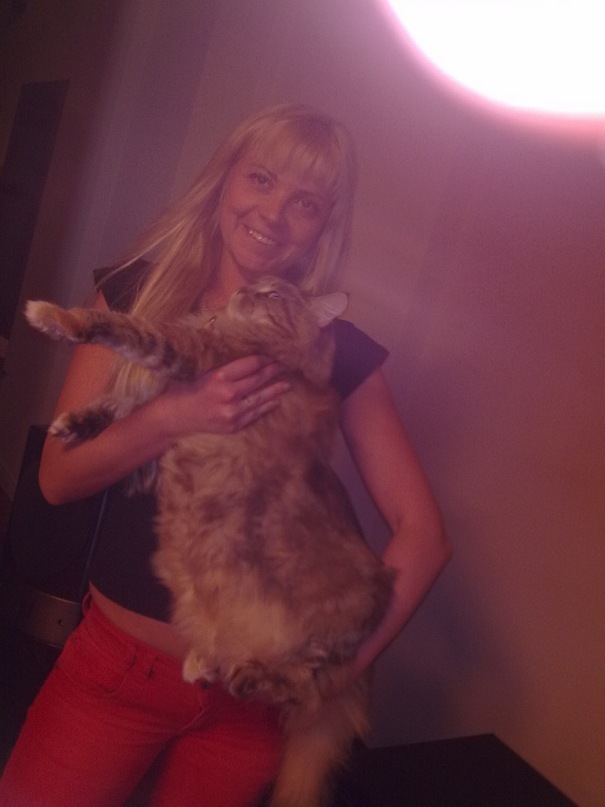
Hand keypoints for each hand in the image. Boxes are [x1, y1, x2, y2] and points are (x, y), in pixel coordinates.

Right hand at [155, 355, 289, 437]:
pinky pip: (254, 415)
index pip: (250, 365)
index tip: (272, 356)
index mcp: (219, 377)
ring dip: (275, 390)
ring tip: (286, 384)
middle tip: (284, 366)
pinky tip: (275, 401)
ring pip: (260, 398)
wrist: (176, 417)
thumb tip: (255, 362)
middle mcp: (227, 394)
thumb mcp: (206, 374)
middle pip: (257, 380)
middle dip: (272, 372)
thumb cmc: (188, 390)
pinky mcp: (233, 426)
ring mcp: (231, 412)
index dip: (264, 360)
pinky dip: (266, 407)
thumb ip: (229, 370)